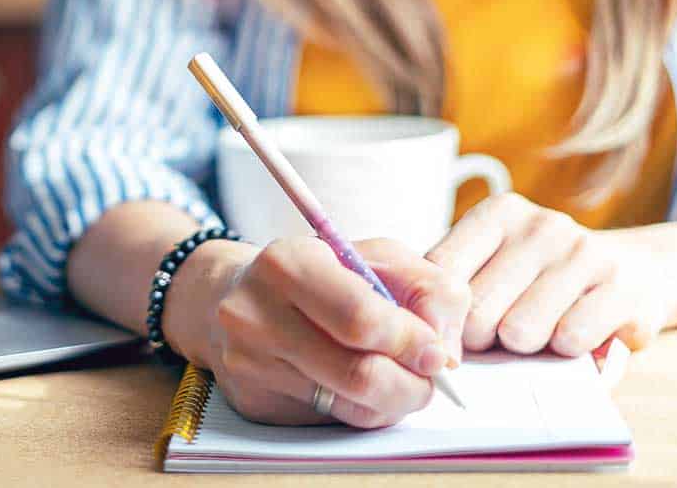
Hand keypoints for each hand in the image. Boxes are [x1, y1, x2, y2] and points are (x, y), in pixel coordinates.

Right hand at [165, 236, 467, 427]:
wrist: (232, 294)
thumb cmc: (318, 271)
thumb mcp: (375, 255)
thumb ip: (427, 288)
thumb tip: (444, 352)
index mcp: (286, 263)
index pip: (361, 319)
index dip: (412, 342)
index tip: (437, 353)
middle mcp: (255, 314)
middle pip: (358, 374)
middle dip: (412, 383)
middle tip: (428, 376)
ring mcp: (248, 363)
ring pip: (348, 406)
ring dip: (392, 400)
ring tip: (399, 378)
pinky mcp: (253, 401)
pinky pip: (330, 421)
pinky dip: (360, 409)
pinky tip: (357, 384)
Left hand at [426, 193, 668, 356]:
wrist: (634, 271)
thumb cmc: (543, 278)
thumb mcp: (494, 263)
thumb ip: (454, 285)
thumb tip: (423, 330)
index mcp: (499, 213)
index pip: (441, 271)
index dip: (438, 318)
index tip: (446, 338)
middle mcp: (542, 225)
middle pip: (476, 310)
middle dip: (480, 339)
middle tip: (499, 336)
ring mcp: (586, 254)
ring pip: (520, 331)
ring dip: (524, 350)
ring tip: (540, 334)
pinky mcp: (624, 290)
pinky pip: (570, 340)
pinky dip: (565, 353)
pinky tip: (573, 338)